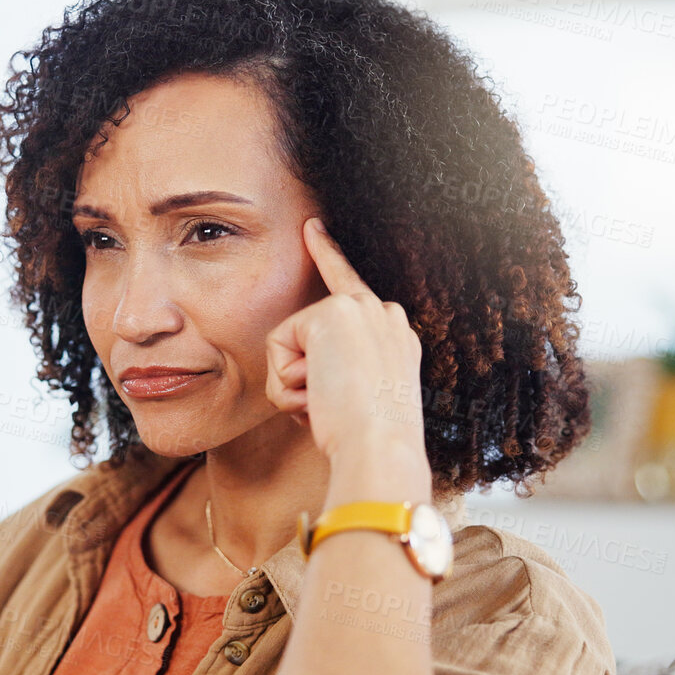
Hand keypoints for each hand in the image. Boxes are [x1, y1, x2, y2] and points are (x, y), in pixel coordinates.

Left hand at [266, 219, 430, 492]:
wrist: (381, 447)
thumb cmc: (369, 445)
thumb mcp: (357, 410)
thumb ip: (335, 381)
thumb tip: (302, 387)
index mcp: (396, 338)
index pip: (354, 289)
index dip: (329, 256)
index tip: (312, 228)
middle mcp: (384, 314)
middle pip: (326, 283)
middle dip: (308, 330)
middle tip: (311, 254)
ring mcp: (361, 308)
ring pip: (291, 341)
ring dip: (294, 384)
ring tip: (327, 403)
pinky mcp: (331, 313)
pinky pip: (278, 347)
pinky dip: (287, 382)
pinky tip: (319, 393)